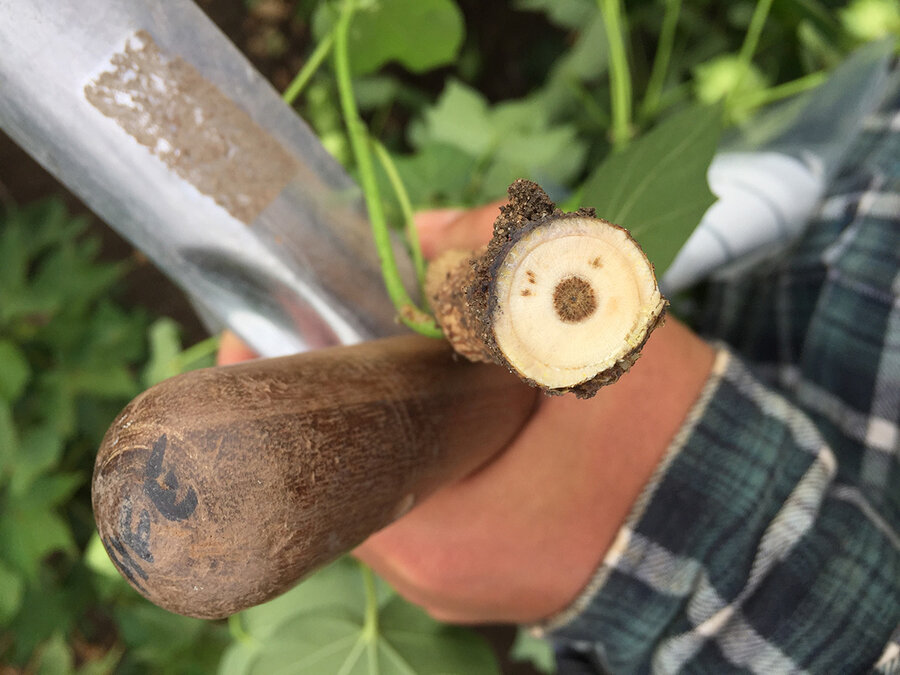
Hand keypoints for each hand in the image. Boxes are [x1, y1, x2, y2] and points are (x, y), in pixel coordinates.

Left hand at [219, 203, 714, 624]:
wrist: (740, 525)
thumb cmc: (668, 439)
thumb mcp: (597, 327)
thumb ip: (509, 263)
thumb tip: (429, 232)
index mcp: (439, 535)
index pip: (306, 459)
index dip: (272, 384)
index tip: (246, 330)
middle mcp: (428, 577)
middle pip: (332, 469)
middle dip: (326, 391)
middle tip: (328, 327)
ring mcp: (449, 583)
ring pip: (371, 483)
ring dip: (368, 417)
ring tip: (379, 356)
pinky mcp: (473, 570)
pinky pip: (411, 498)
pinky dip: (405, 446)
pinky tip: (427, 402)